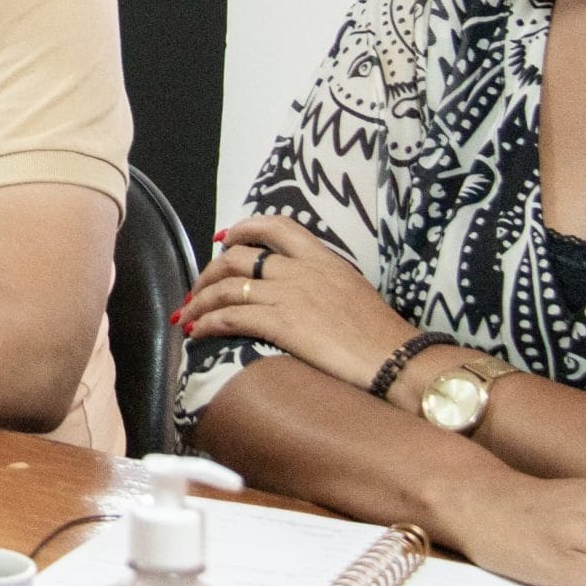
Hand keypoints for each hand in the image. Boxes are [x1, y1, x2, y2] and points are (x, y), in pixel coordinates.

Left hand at [178, 215, 418, 389]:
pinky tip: (198, 333)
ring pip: (227, 287)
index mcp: (323, 258)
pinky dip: (207, 323)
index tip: (224, 239)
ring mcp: (290, 294)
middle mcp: (302, 269)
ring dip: (199, 301)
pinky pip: (230, 317)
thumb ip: (324, 284)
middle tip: (196, 290)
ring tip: (186, 316)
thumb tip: (303, 296)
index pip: (276, 226)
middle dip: (208, 272)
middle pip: (238, 256)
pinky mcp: (282, 323)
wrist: (398, 360)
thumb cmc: (383, 336)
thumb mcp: (354, 292)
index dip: (243, 228)